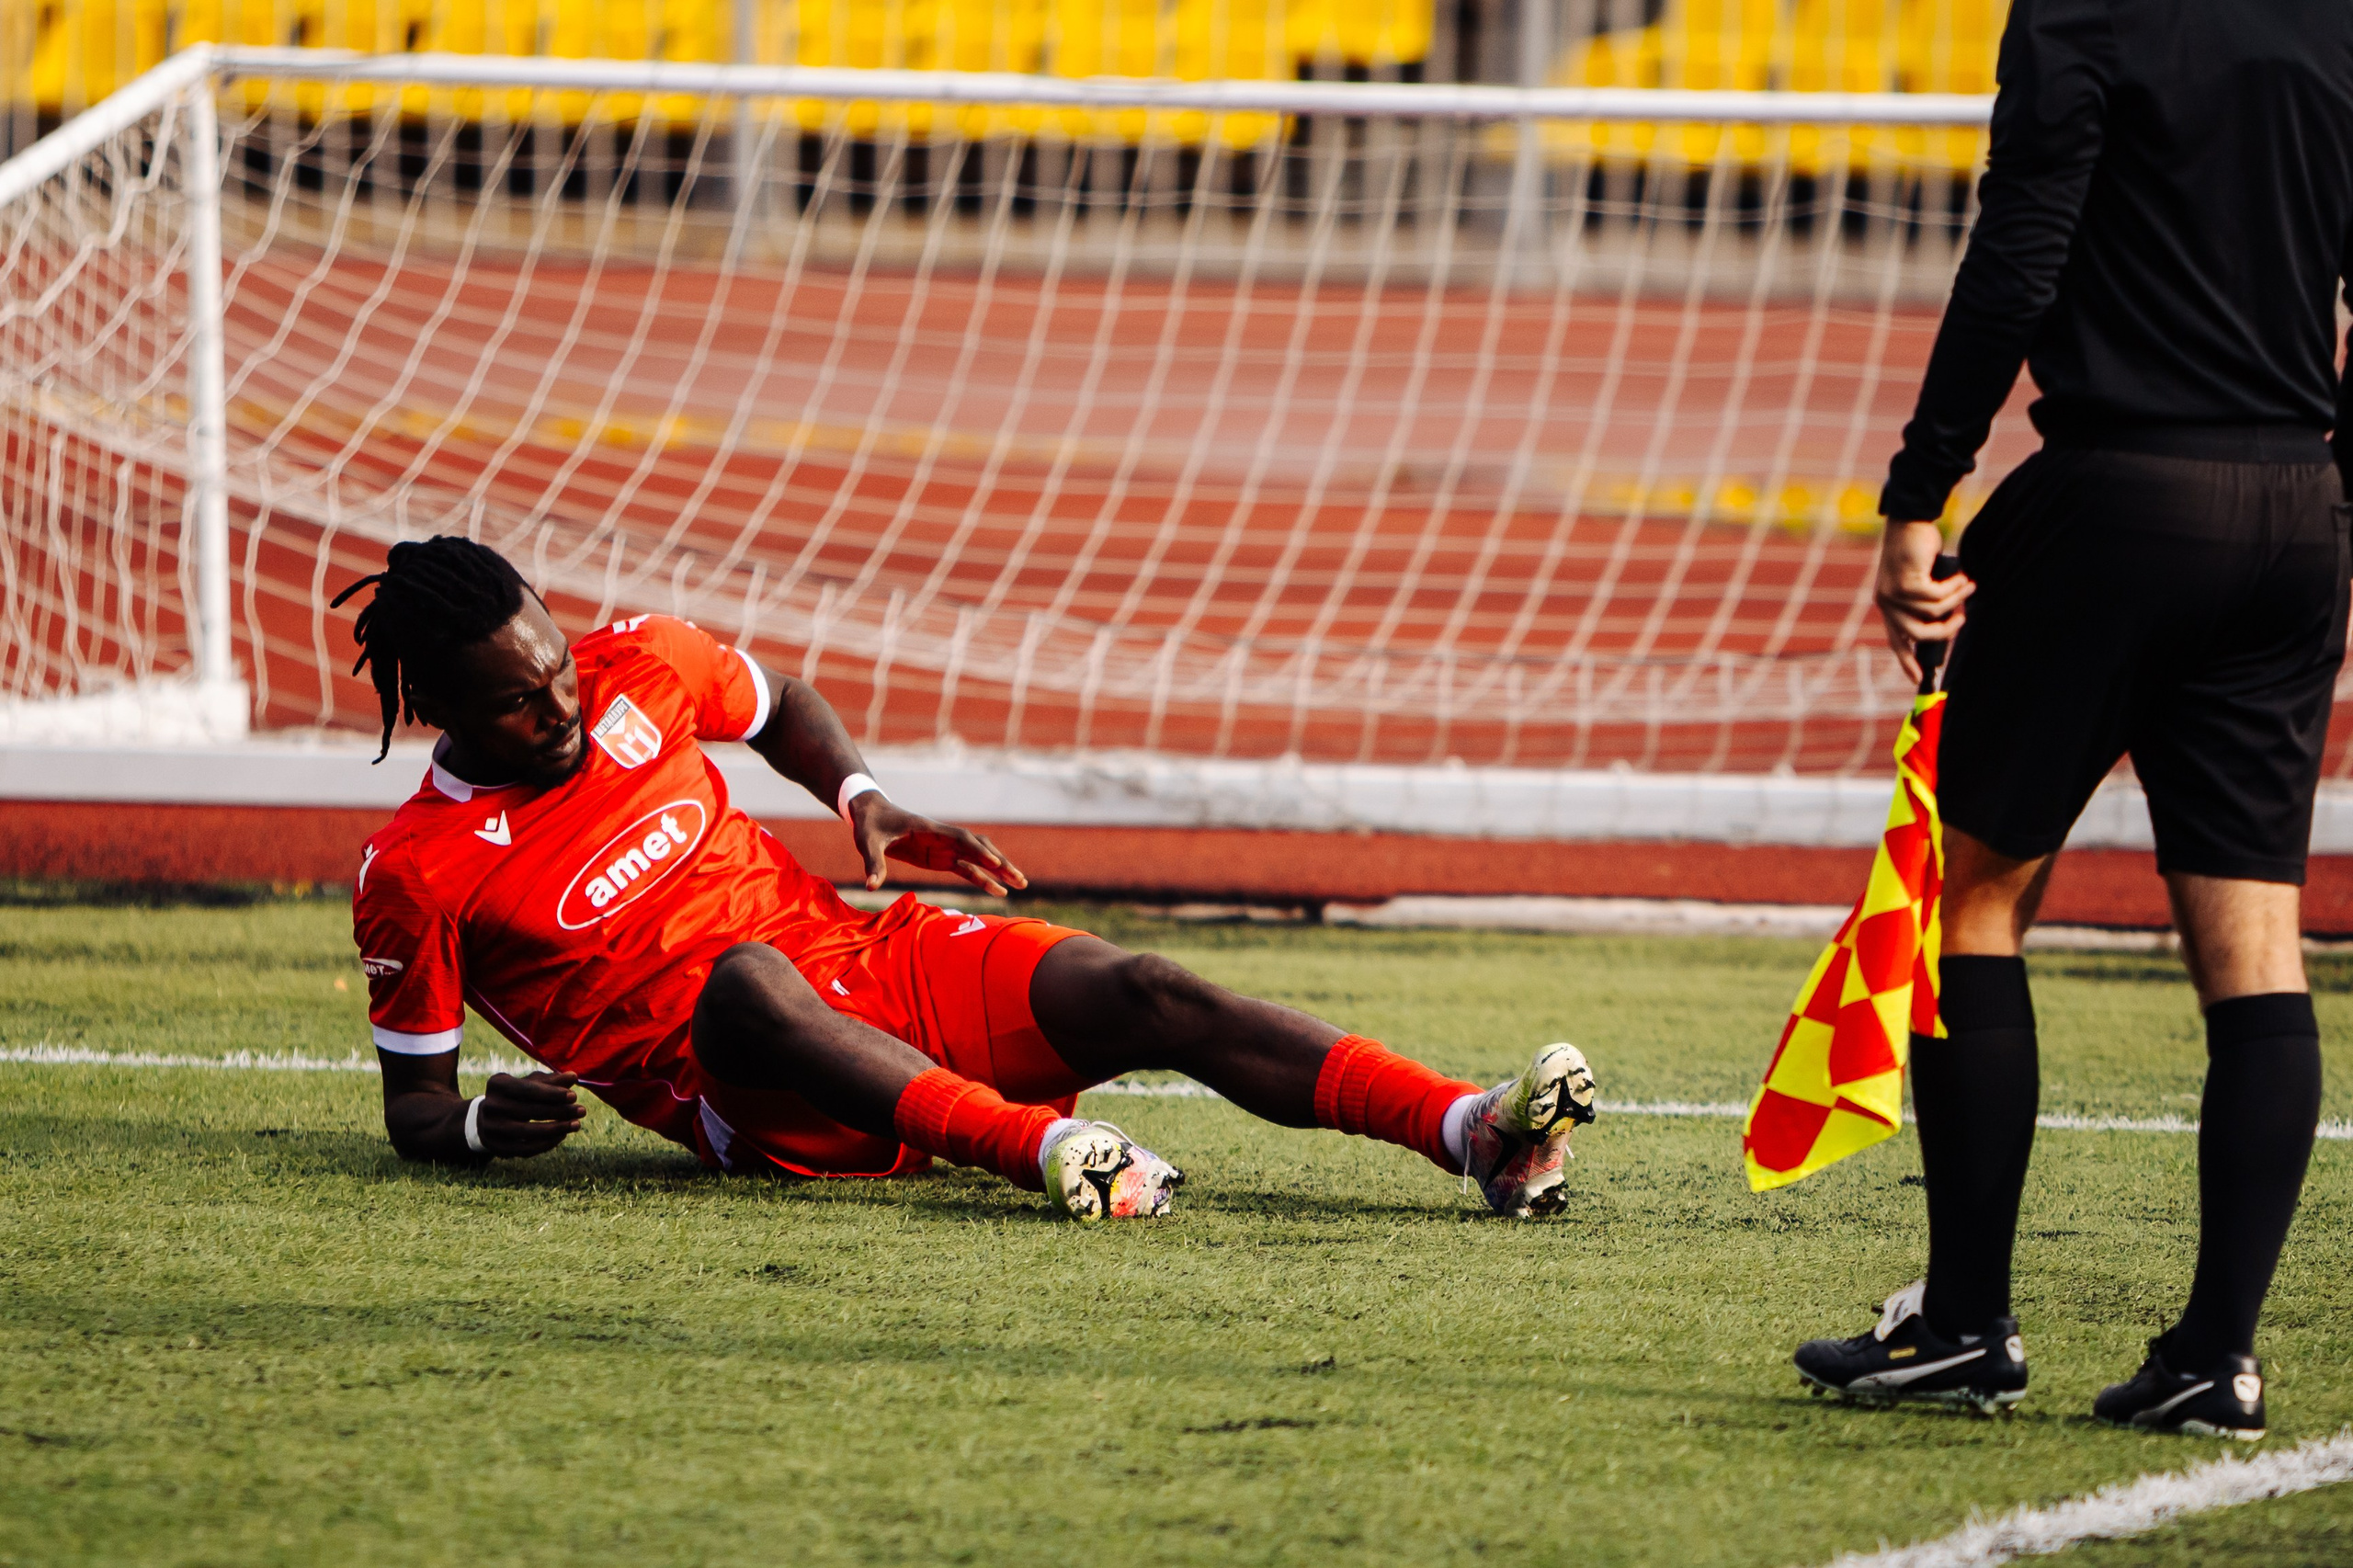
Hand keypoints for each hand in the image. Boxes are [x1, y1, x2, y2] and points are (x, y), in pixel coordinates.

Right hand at [472, 1070, 584, 1157]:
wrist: (488, 1117)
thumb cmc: (517, 1095)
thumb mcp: (531, 1083)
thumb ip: (551, 1081)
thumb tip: (573, 1076)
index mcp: (497, 1084)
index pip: (527, 1089)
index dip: (552, 1093)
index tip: (574, 1096)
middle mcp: (490, 1106)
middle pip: (529, 1111)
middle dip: (559, 1111)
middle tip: (582, 1111)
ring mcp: (491, 1128)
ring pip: (527, 1132)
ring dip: (556, 1129)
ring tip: (576, 1124)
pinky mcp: (496, 1147)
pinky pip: (525, 1149)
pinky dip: (546, 1144)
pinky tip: (562, 1135)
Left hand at [851, 795, 1028, 896]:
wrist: (870, 815)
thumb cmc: (870, 825)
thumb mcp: (867, 843)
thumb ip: (873, 863)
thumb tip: (871, 886)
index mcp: (929, 829)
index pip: (960, 838)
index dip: (978, 850)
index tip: (995, 863)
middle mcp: (943, 837)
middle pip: (979, 848)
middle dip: (1000, 862)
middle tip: (1019, 879)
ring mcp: (944, 848)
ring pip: (978, 858)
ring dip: (998, 870)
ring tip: (1019, 885)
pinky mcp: (941, 858)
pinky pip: (967, 869)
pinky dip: (983, 879)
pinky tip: (998, 891)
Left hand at [1875, 518, 1973, 683]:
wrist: (1909, 522)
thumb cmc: (1918, 550)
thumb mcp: (1920, 581)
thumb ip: (1926, 602)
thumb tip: (1946, 624)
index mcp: (1887, 605)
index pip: (1895, 640)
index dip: (1906, 661)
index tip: (1918, 679)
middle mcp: (1886, 603)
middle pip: (1919, 635)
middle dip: (1945, 630)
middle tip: (1962, 619)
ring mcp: (1894, 594)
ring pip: (1934, 613)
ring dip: (1956, 600)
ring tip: (1968, 586)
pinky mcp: (1907, 583)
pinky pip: (1939, 596)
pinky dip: (1954, 587)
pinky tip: (1962, 576)